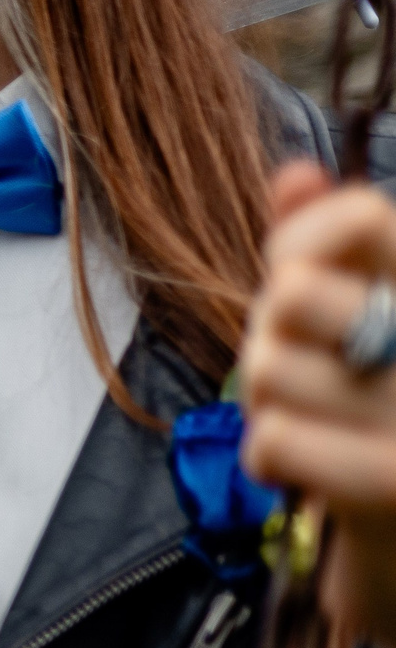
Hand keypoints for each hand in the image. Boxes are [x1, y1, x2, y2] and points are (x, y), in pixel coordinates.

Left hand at [239, 162, 395, 647]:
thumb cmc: (379, 428)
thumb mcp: (349, 330)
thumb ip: (325, 252)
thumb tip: (297, 174)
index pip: (358, 217)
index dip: (295, 244)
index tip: (294, 283)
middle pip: (291, 294)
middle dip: (268, 340)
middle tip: (303, 378)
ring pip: (268, 368)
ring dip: (267, 407)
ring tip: (312, 428)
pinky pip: (275, 438)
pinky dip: (270, 458)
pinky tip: (302, 474)